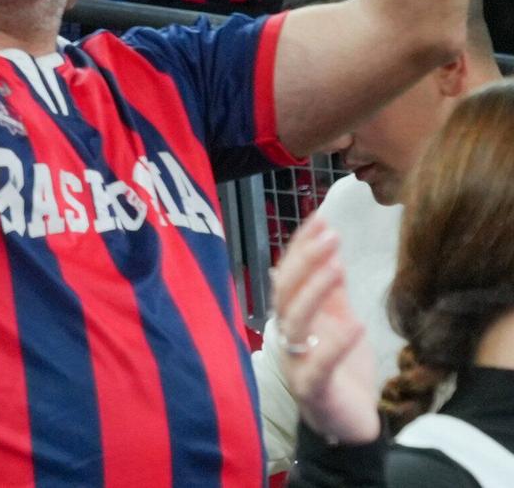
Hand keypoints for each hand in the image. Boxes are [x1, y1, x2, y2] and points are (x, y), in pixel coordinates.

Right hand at [273, 216, 382, 447]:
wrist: (349, 423)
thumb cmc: (342, 371)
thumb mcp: (340, 323)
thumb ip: (332, 293)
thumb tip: (331, 250)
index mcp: (294, 317)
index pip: (288, 273)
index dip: (301, 246)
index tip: (321, 218)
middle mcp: (288, 336)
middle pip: (286, 291)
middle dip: (306, 260)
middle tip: (330, 234)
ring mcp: (295, 362)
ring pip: (294, 321)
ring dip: (314, 291)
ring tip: (338, 265)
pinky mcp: (313, 390)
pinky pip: (319, 365)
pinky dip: (335, 345)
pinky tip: (356, 325)